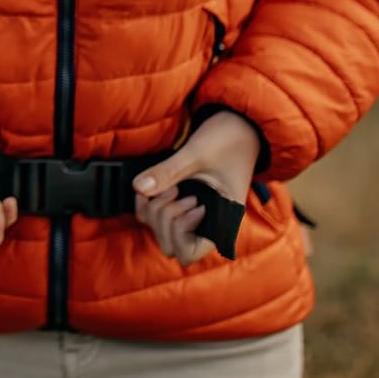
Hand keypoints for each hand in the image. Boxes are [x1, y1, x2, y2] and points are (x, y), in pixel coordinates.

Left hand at [132, 111, 262, 266]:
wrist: (238, 124)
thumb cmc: (229, 139)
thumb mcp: (198, 153)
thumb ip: (169, 171)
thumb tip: (139, 187)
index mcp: (222, 219)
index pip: (191, 253)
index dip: (181, 235)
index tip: (192, 205)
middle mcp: (206, 222)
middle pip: (170, 245)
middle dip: (164, 219)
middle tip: (176, 190)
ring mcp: (190, 214)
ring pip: (159, 231)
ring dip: (155, 211)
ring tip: (171, 186)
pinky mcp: (179, 201)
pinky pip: (154, 215)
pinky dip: (147, 202)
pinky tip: (157, 183)